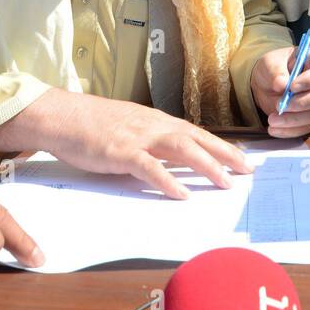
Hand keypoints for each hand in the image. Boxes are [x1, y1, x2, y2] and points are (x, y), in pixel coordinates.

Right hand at [49, 93, 253, 198]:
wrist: (62, 116)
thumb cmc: (92, 123)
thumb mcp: (129, 126)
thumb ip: (150, 138)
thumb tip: (170, 156)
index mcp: (156, 121)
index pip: (196, 133)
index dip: (221, 146)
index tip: (242, 158)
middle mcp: (153, 126)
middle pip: (198, 139)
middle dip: (226, 155)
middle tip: (247, 171)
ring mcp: (138, 138)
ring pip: (182, 149)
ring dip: (207, 166)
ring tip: (225, 182)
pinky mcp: (120, 152)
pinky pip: (150, 167)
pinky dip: (168, 181)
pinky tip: (182, 194)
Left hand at [251, 46, 309, 137]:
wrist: (269, 85)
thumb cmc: (275, 68)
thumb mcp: (270, 62)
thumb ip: (275, 70)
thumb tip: (282, 84)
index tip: (292, 87)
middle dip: (302, 103)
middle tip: (280, 105)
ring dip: (294, 120)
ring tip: (272, 119)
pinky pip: (308, 127)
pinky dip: (291, 130)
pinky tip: (275, 129)